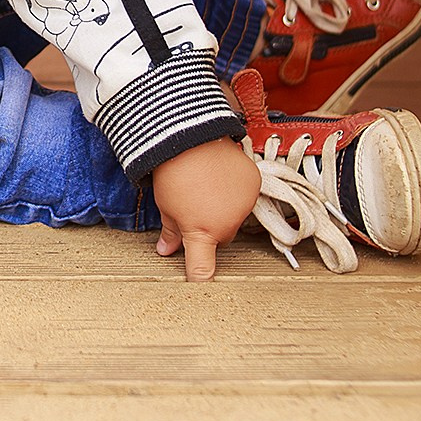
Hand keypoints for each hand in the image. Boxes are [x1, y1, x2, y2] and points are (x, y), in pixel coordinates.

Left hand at [149, 136, 260, 281]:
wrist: (190, 137)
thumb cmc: (173, 172)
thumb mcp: (166, 206)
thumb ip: (171, 233)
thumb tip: (166, 250)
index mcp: (202, 233)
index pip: (203, 268)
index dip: (201, 278)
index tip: (200, 283)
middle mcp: (228, 224)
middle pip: (221, 237)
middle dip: (210, 228)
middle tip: (195, 207)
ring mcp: (244, 205)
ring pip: (236, 217)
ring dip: (225, 209)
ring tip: (207, 187)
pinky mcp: (254, 185)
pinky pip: (246, 197)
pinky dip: (236, 191)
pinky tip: (220, 177)